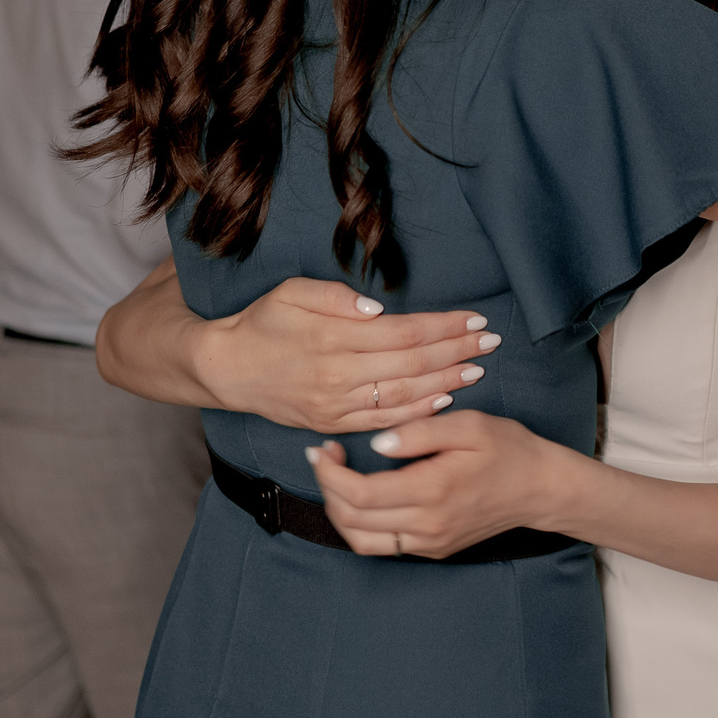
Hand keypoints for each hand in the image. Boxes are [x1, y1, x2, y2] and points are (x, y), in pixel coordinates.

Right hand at [201, 278, 500, 434]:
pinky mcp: (333, 424)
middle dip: (456, 352)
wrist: (226, 370)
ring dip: (445, 383)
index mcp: (333, 340)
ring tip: (477, 371)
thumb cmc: (261, 324)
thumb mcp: (291, 294)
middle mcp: (339, 376)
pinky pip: (383, 422)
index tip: (474, 319)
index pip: (403, 333)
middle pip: (412, 365)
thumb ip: (335, 298)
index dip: (443, 327)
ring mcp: (337, 405)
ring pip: (403, 397)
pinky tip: (442, 402)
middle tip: (491, 341)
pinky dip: (416, 414)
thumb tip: (379, 308)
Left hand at [308, 412, 573, 559]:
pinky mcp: (434, 549)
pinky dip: (360, 526)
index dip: (330, 473)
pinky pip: (383, 546)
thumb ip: (421, 431)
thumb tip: (378, 443)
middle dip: (327, 488)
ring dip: (338, 512)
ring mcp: (429, 542)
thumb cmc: (508, 450)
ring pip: (361, 541)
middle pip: (351, 521)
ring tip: (336, 480)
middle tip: (323, 458)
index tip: (323, 449)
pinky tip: (361, 498)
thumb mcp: (469, 425)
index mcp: (432, 490)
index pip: (359, 494)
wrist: (540, 489)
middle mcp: (427, 524)